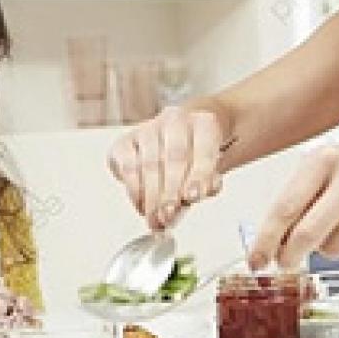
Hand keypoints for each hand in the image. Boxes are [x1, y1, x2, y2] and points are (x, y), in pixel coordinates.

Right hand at [108, 106, 226, 230]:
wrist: (180, 142)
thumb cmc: (198, 157)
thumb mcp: (213, 170)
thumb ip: (208, 184)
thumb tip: (195, 195)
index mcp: (205, 123)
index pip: (204, 149)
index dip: (199, 174)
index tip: (193, 196)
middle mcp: (176, 120)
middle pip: (174, 156)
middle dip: (171, 191)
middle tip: (170, 215)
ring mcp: (148, 128)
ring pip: (148, 163)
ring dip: (151, 196)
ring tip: (156, 218)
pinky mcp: (125, 142)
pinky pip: (126, 167)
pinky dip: (134, 190)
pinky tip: (142, 205)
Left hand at [249, 137, 338, 269]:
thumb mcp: (329, 166)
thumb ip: (300, 198)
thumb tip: (270, 243)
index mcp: (326, 160)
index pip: (285, 207)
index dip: (266, 240)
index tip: (256, 261)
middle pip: (307, 234)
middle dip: (290, 256)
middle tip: (286, 262)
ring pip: (332, 249)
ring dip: (329, 247)